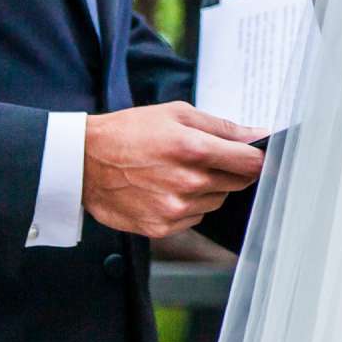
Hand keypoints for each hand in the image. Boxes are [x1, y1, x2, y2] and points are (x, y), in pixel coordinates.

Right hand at [83, 102, 266, 238]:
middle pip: (238, 183)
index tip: (257, 155)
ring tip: (178, 171)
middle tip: (205, 157)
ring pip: (217, 200)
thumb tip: (258, 135)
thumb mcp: (177, 114)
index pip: (251, 163)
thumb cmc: (130, 132)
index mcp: (194, 150)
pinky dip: (189, 204)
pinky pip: (195, 217)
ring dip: (209, 187)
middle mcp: (188, 183)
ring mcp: (175, 209)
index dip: (258, 158)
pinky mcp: (162, 227)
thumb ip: (222, 127)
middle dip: (230, 169)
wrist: (83, 162)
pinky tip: (166, 188)